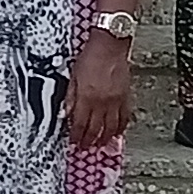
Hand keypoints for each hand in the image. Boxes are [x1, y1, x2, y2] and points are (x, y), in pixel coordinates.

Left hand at [71, 30, 134, 147]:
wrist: (110, 46)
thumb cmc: (91, 57)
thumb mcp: (72, 76)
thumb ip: (70, 97)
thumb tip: (65, 113)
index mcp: (86, 97)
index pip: (80, 124)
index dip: (76, 136)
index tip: (74, 142)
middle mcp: (102, 102)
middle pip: (95, 129)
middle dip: (89, 141)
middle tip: (85, 147)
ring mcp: (116, 101)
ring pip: (111, 127)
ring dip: (105, 138)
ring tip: (100, 144)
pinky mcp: (126, 97)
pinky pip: (125, 118)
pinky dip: (121, 127)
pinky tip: (117, 132)